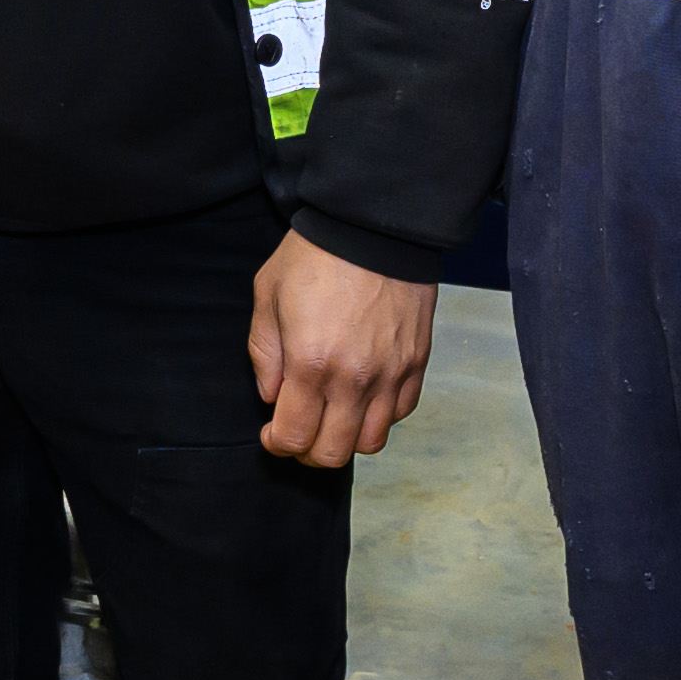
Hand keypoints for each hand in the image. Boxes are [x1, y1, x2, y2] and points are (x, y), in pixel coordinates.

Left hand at [246, 234, 434, 469]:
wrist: (373, 225)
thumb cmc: (314, 256)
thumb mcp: (267, 296)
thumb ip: (264, 354)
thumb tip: (272, 396)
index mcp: (311, 365)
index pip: (295, 438)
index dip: (278, 444)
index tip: (272, 433)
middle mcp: (355, 379)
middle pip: (333, 454)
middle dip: (308, 451)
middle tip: (300, 431)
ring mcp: (391, 373)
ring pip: (371, 442)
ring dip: (347, 439)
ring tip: (333, 417)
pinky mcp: (416, 362)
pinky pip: (400, 413)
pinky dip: (379, 416)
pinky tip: (363, 397)